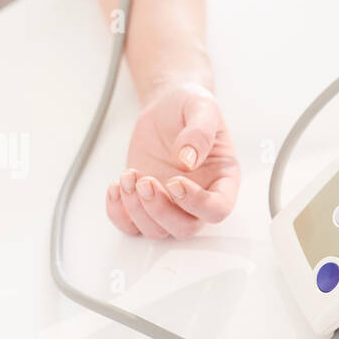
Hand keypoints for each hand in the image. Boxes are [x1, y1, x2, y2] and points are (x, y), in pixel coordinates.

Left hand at [106, 83, 239, 238]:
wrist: (166, 106)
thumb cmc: (190, 107)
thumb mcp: (201, 106)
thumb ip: (200, 131)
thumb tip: (188, 159)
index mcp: (222, 180)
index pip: (217, 209)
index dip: (197, 203)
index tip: (176, 182)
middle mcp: (198, 198)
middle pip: (185, 228)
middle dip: (161, 210)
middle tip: (145, 182)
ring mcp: (171, 204)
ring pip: (157, 231)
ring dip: (137, 210)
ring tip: (128, 177)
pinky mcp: (145, 202)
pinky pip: (131, 225)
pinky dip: (118, 213)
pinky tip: (116, 187)